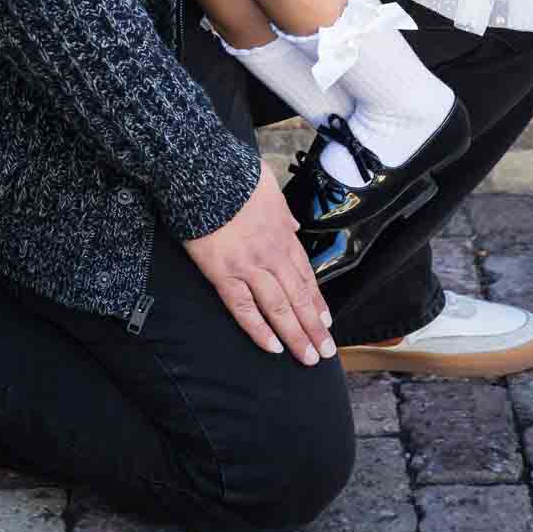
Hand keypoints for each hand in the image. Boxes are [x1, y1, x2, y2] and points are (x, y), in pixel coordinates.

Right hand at [184, 162, 336, 364]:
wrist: (205, 174)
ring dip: (295, 335)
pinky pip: (243, 308)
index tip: (326, 321)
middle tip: (325, 351)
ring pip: (278, 308)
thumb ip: (282, 211)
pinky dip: (259, 330)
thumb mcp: (269, 187)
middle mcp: (271, 254)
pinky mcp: (223, 273)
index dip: (317, 300)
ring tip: (307, 357)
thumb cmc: (234, 176)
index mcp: (282, 234)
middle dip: (313, 327)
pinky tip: (272, 348)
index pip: (305, 274)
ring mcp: (249, 266)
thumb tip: (293, 226)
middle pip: (298, 296)